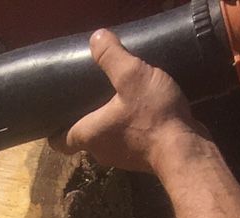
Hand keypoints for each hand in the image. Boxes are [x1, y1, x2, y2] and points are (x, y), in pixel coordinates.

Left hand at [51, 29, 199, 173]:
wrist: (183, 149)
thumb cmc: (152, 115)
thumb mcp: (132, 76)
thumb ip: (112, 57)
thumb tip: (96, 38)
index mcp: (89, 135)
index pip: (60, 142)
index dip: (55, 132)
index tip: (56, 121)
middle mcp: (100, 151)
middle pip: (84, 138)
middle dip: (86, 121)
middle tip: (89, 102)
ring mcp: (121, 158)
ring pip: (107, 141)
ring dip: (110, 125)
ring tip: (117, 103)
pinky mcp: (141, 158)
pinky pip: (130, 142)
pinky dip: (130, 130)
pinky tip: (142, 113)